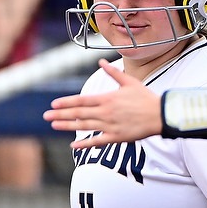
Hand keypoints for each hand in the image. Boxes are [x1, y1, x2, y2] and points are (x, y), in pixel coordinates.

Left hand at [44, 59, 160, 149]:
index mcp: (107, 98)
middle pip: (78, 113)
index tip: (53, 104)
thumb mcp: (129, 82)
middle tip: (45, 116)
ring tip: (54, 126)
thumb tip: (101, 62)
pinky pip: (97, 141)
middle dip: (60, 114)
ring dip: (67, 126)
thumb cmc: (145, 98)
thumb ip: (113, 73)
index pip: (81, 100)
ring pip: (84, 126)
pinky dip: (84, 144)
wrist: (160, 115)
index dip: (66, 102)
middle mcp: (105, 112)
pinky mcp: (116, 137)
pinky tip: (73, 145)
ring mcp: (110, 125)